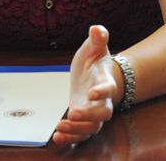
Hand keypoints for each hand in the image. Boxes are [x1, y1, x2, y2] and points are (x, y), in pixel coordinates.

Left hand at [52, 25, 117, 144]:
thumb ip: (97, 38)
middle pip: (103, 113)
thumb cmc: (94, 60)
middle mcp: (102, 100)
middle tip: (73, 113)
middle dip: (89, 116)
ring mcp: (93, 112)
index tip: (92, 93)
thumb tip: (97, 28)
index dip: (102, 91)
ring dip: (77, 130)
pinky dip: (71, 138)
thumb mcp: (94, 47)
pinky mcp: (83, 120)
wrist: (94, 74)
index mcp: (105, 80)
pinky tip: (57, 137)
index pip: (109, 88)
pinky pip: (81, 134)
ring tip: (60, 128)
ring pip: (92, 127)